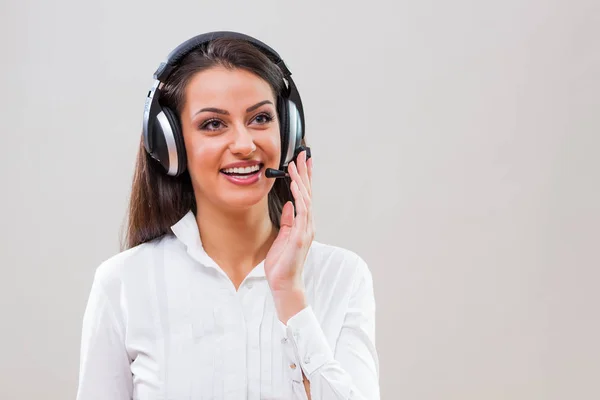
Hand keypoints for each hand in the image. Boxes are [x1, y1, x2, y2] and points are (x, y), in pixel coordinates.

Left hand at [264, 151, 313, 317]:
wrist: (284, 283)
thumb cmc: (282, 263)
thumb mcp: (283, 236)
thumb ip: (288, 220)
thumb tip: (289, 204)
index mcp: (303, 224)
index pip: (304, 196)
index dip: (303, 178)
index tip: (301, 162)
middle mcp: (307, 224)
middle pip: (308, 193)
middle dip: (305, 173)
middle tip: (302, 154)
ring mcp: (306, 230)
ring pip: (305, 199)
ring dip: (301, 181)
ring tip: (295, 164)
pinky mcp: (300, 236)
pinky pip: (301, 213)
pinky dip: (299, 199)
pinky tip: (295, 187)